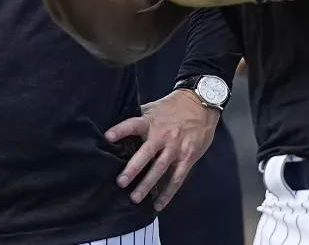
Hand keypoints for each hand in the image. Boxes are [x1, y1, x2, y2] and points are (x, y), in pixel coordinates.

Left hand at [104, 90, 219, 210]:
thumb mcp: (154, 108)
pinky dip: (167, 193)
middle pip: (146, 154)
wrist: (201, 104)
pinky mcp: (187, 158)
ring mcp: (175, 148)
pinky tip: (158, 204)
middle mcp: (162, 136)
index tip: (107, 137)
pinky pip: (177, 178)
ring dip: (147, 185)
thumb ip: (139, 119)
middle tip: (121, 182)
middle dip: (133, 169)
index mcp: (151, 122)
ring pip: (160, 169)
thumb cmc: (173, 107)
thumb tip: (118, 129)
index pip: (132, 125)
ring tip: (135, 198)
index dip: (120, 130)